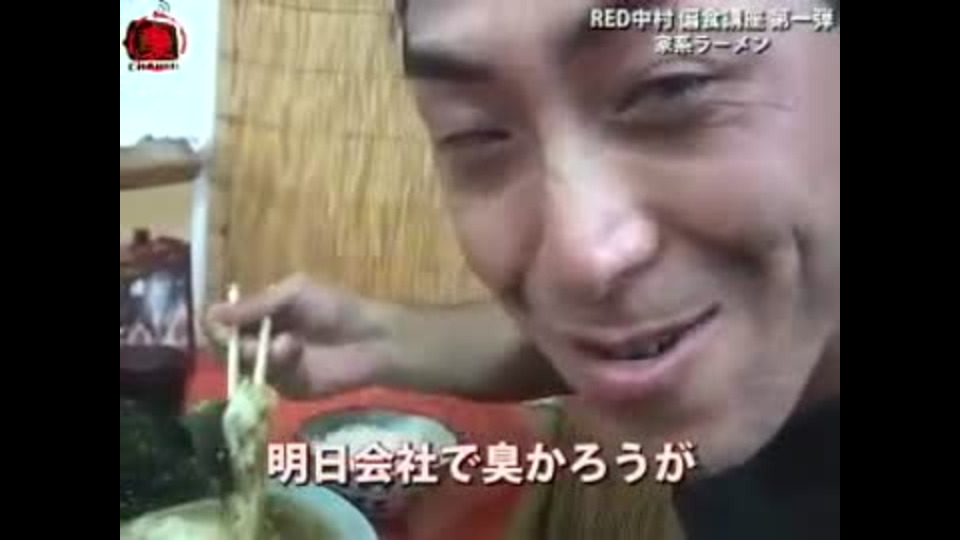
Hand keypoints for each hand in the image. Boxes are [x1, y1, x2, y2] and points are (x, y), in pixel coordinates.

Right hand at [205, 275, 395, 399]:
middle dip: (231, 344)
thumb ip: (256, 306)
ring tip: (287, 344)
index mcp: (259, 317)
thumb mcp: (295, 294)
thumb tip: (210, 314)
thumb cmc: (336, 307)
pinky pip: (267, 384)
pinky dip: (278, 367)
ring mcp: (272, 369)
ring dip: (259, 354)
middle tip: (243, 340)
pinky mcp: (287, 390)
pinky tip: (294, 353)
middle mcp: (259, 343)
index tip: (216, 324)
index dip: (215, 325)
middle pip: (224, 350)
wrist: (372, 338)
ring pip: (243, 368)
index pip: (222, 324)